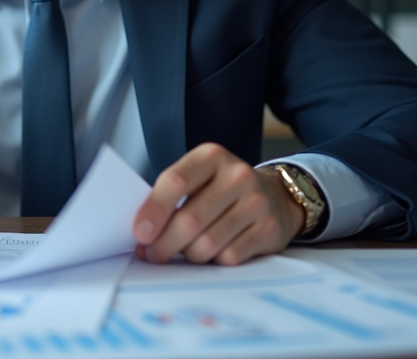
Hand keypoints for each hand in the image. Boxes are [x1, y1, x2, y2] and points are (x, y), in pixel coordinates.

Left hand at [131, 143, 304, 265]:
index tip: (139, 232)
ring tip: (184, 251)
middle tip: (153, 254)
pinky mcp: (269, 229)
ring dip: (188, 255)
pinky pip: (229, 256)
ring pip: (207, 243)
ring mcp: (256, 202)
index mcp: (211, 156)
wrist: (277, 196)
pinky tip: (212, 253)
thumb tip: (142, 233)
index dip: (154, 210)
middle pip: (189, 219)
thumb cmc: (224, 190)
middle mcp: (237, 175)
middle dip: (164, 243)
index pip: (176, 181)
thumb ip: (171, 198)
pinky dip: (214, 261)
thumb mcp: (199, 179)